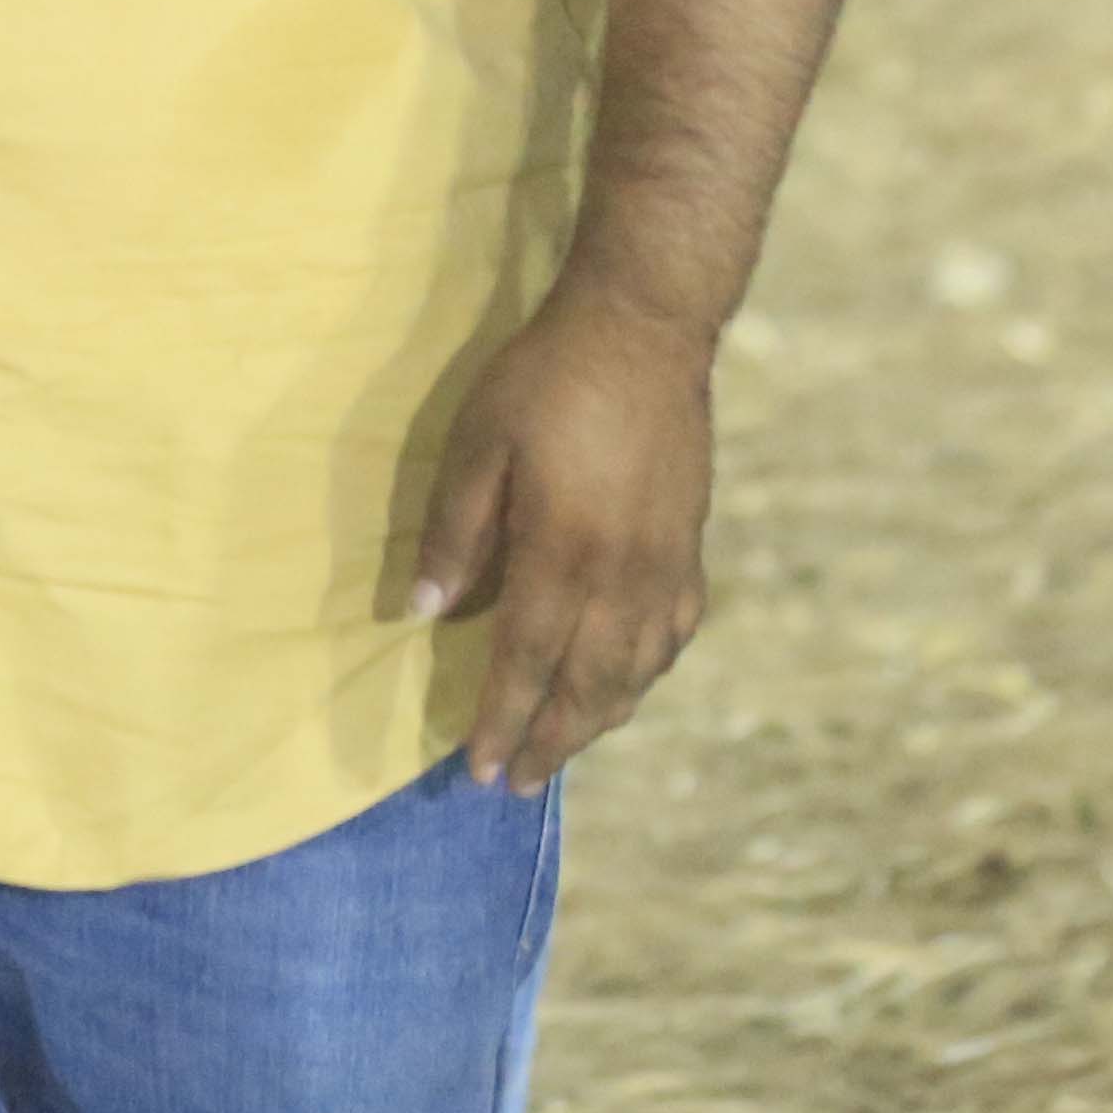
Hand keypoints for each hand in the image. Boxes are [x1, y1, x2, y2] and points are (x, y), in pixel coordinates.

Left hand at [407, 283, 720, 794]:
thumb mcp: (478, 443)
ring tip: (563, 748)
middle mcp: (623, 575)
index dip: (501, 719)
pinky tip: (628, 681)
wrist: (645, 328)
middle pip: (586, 684)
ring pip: (636, 670)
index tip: (477, 766)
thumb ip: (454, 532)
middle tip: (516, 784)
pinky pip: (674, 634)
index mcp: (564, 553)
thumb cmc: (546, 380)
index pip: (527, 662)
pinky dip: (647, 673)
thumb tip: (422, 611)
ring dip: (598, 718)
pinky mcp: (691, 545)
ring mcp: (667, 564)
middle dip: (549, 741)